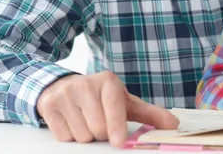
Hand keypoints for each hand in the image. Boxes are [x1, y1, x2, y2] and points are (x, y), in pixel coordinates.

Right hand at [37, 71, 178, 146]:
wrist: (64, 86)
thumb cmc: (101, 98)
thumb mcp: (125, 102)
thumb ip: (150, 114)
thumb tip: (174, 125)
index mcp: (109, 81)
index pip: (114, 107)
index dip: (116, 126)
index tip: (119, 142)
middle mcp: (86, 84)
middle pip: (98, 128)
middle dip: (101, 133)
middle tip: (100, 122)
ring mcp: (65, 94)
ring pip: (81, 135)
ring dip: (86, 136)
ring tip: (85, 120)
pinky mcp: (48, 105)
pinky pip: (63, 136)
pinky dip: (69, 136)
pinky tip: (72, 121)